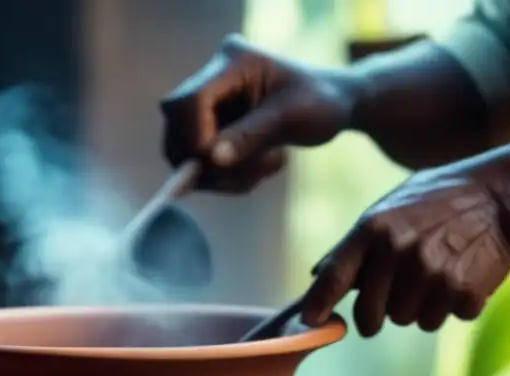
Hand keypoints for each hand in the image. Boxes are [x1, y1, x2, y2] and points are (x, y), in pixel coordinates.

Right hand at [160, 34, 357, 192]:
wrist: (332, 105)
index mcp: (233, 63)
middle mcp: (213, 80)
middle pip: (178, 129)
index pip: (189, 102)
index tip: (220, 163)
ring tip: (267, 165)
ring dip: (222, 176)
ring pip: (185, 153)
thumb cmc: (320, 103)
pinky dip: (228, 177)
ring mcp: (209, 106)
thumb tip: (212, 159)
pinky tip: (260, 167)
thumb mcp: (292, 118)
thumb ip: (251, 136)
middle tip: (250, 175)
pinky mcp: (210, 129)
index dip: (195, 138)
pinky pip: (201, 164)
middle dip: (208, 164)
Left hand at [299, 128, 509, 336]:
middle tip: (397, 294)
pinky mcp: (464, 291)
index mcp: (375, 228)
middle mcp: (398, 252)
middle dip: (379, 314)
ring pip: (409, 320)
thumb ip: (354, 243)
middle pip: (371, 316)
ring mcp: (432, 274)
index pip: (335, 276)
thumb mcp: (390, 207)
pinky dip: (455, 304)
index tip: (310, 322)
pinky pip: (447, 318)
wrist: (502, 196)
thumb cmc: (439, 200)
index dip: (317, 304)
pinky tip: (463, 274)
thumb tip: (317, 274)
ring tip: (439, 271)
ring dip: (421, 306)